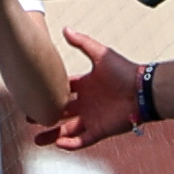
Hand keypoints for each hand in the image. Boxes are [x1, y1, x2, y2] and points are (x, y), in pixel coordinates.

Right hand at [33, 29, 138, 149]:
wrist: (143, 90)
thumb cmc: (125, 71)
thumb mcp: (100, 54)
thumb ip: (82, 43)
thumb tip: (65, 29)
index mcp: (85, 85)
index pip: (62, 90)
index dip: (48, 93)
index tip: (33, 95)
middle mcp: (86, 103)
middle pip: (60, 112)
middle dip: (45, 116)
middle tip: (30, 118)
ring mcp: (92, 118)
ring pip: (67, 129)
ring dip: (53, 135)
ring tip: (37, 141)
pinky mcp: (100, 130)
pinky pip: (82, 140)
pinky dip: (70, 143)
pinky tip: (58, 143)